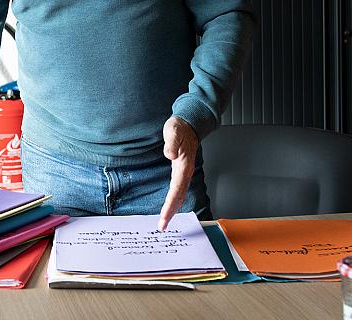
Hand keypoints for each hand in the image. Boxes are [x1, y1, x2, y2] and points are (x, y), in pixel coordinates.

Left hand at [158, 115, 198, 230]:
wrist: (189, 124)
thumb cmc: (180, 128)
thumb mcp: (173, 131)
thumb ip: (171, 142)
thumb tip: (169, 154)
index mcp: (184, 166)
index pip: (177, 190)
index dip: (170, 205)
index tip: (164, 217)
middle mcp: (185, 172)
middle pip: (179, 197)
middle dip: (171, 212)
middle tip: (162, 226)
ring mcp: (184, 172)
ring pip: (180, 195)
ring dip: (173, 208)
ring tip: (165, 221)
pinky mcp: (181, 171)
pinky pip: (178, 190)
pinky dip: (174, 200)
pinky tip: (170, 205)